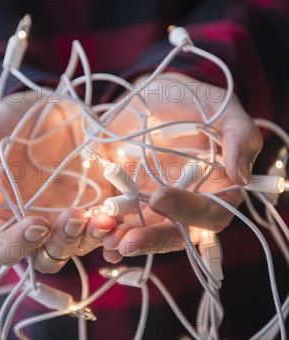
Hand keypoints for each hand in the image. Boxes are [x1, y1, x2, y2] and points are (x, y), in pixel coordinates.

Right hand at [0, 91, 114, 272]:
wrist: (54, 105)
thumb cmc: (11, 121)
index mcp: (1, 216)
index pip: (4, 248)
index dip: (18, 245)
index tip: (36, 223)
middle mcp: (36, 223)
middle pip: (47, 256)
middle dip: (62, 243)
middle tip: (75, 215)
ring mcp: (68, 214)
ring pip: (79, 246)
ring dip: (91, 238)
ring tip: (103, 218)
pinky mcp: (97, 202)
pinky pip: (106, 227)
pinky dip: (113, 229)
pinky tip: (117, 216)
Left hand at [102, 73, 262, 261]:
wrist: (145, 97)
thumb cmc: (188, 99)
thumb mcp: (218, 104)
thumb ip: (239, 133)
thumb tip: (242, 175)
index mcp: (220, 185)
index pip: (214, 212)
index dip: (191, 211)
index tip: (161, 197)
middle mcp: (191, 201)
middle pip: (180, 233)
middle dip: (154, 239)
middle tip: (128, 241)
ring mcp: (160, 205)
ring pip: (150, 233)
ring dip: (130, 241)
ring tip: (108, 242)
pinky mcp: (132, 202)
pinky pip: (125, 224)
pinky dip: (113, 231)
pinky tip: (98, 235)